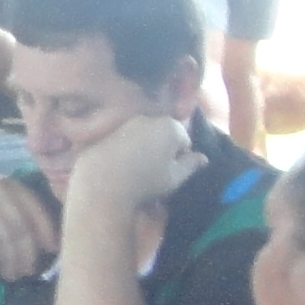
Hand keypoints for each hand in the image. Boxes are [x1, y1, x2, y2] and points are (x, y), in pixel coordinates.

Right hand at [0, 175, 59, 282]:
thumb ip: (13, 212)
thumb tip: (42, 241)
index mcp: (7, 184)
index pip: (36, 210)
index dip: (46, 232)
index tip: (50, 252)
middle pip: (21, 229)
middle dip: (26, 255)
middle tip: (24, 273)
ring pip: (5, 239)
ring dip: (8, 262)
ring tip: (7, 275)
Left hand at [67, 113, 198, 231]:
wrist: (101, 185)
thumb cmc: (146, 182)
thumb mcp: (175, 177)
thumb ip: (191, 165)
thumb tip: (203, 158)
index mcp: (170, 126)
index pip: (184, 140)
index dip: (181, 157)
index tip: (172, 172)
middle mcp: (147, 119)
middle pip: (162, 135)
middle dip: (162, 149)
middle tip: (155, 172)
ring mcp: (124, 125)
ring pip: (141, 137)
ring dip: (143, 149)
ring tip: (136, 172)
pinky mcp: (105, 134)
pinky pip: (121, 143)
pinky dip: (122, 152)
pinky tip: (118, 170)